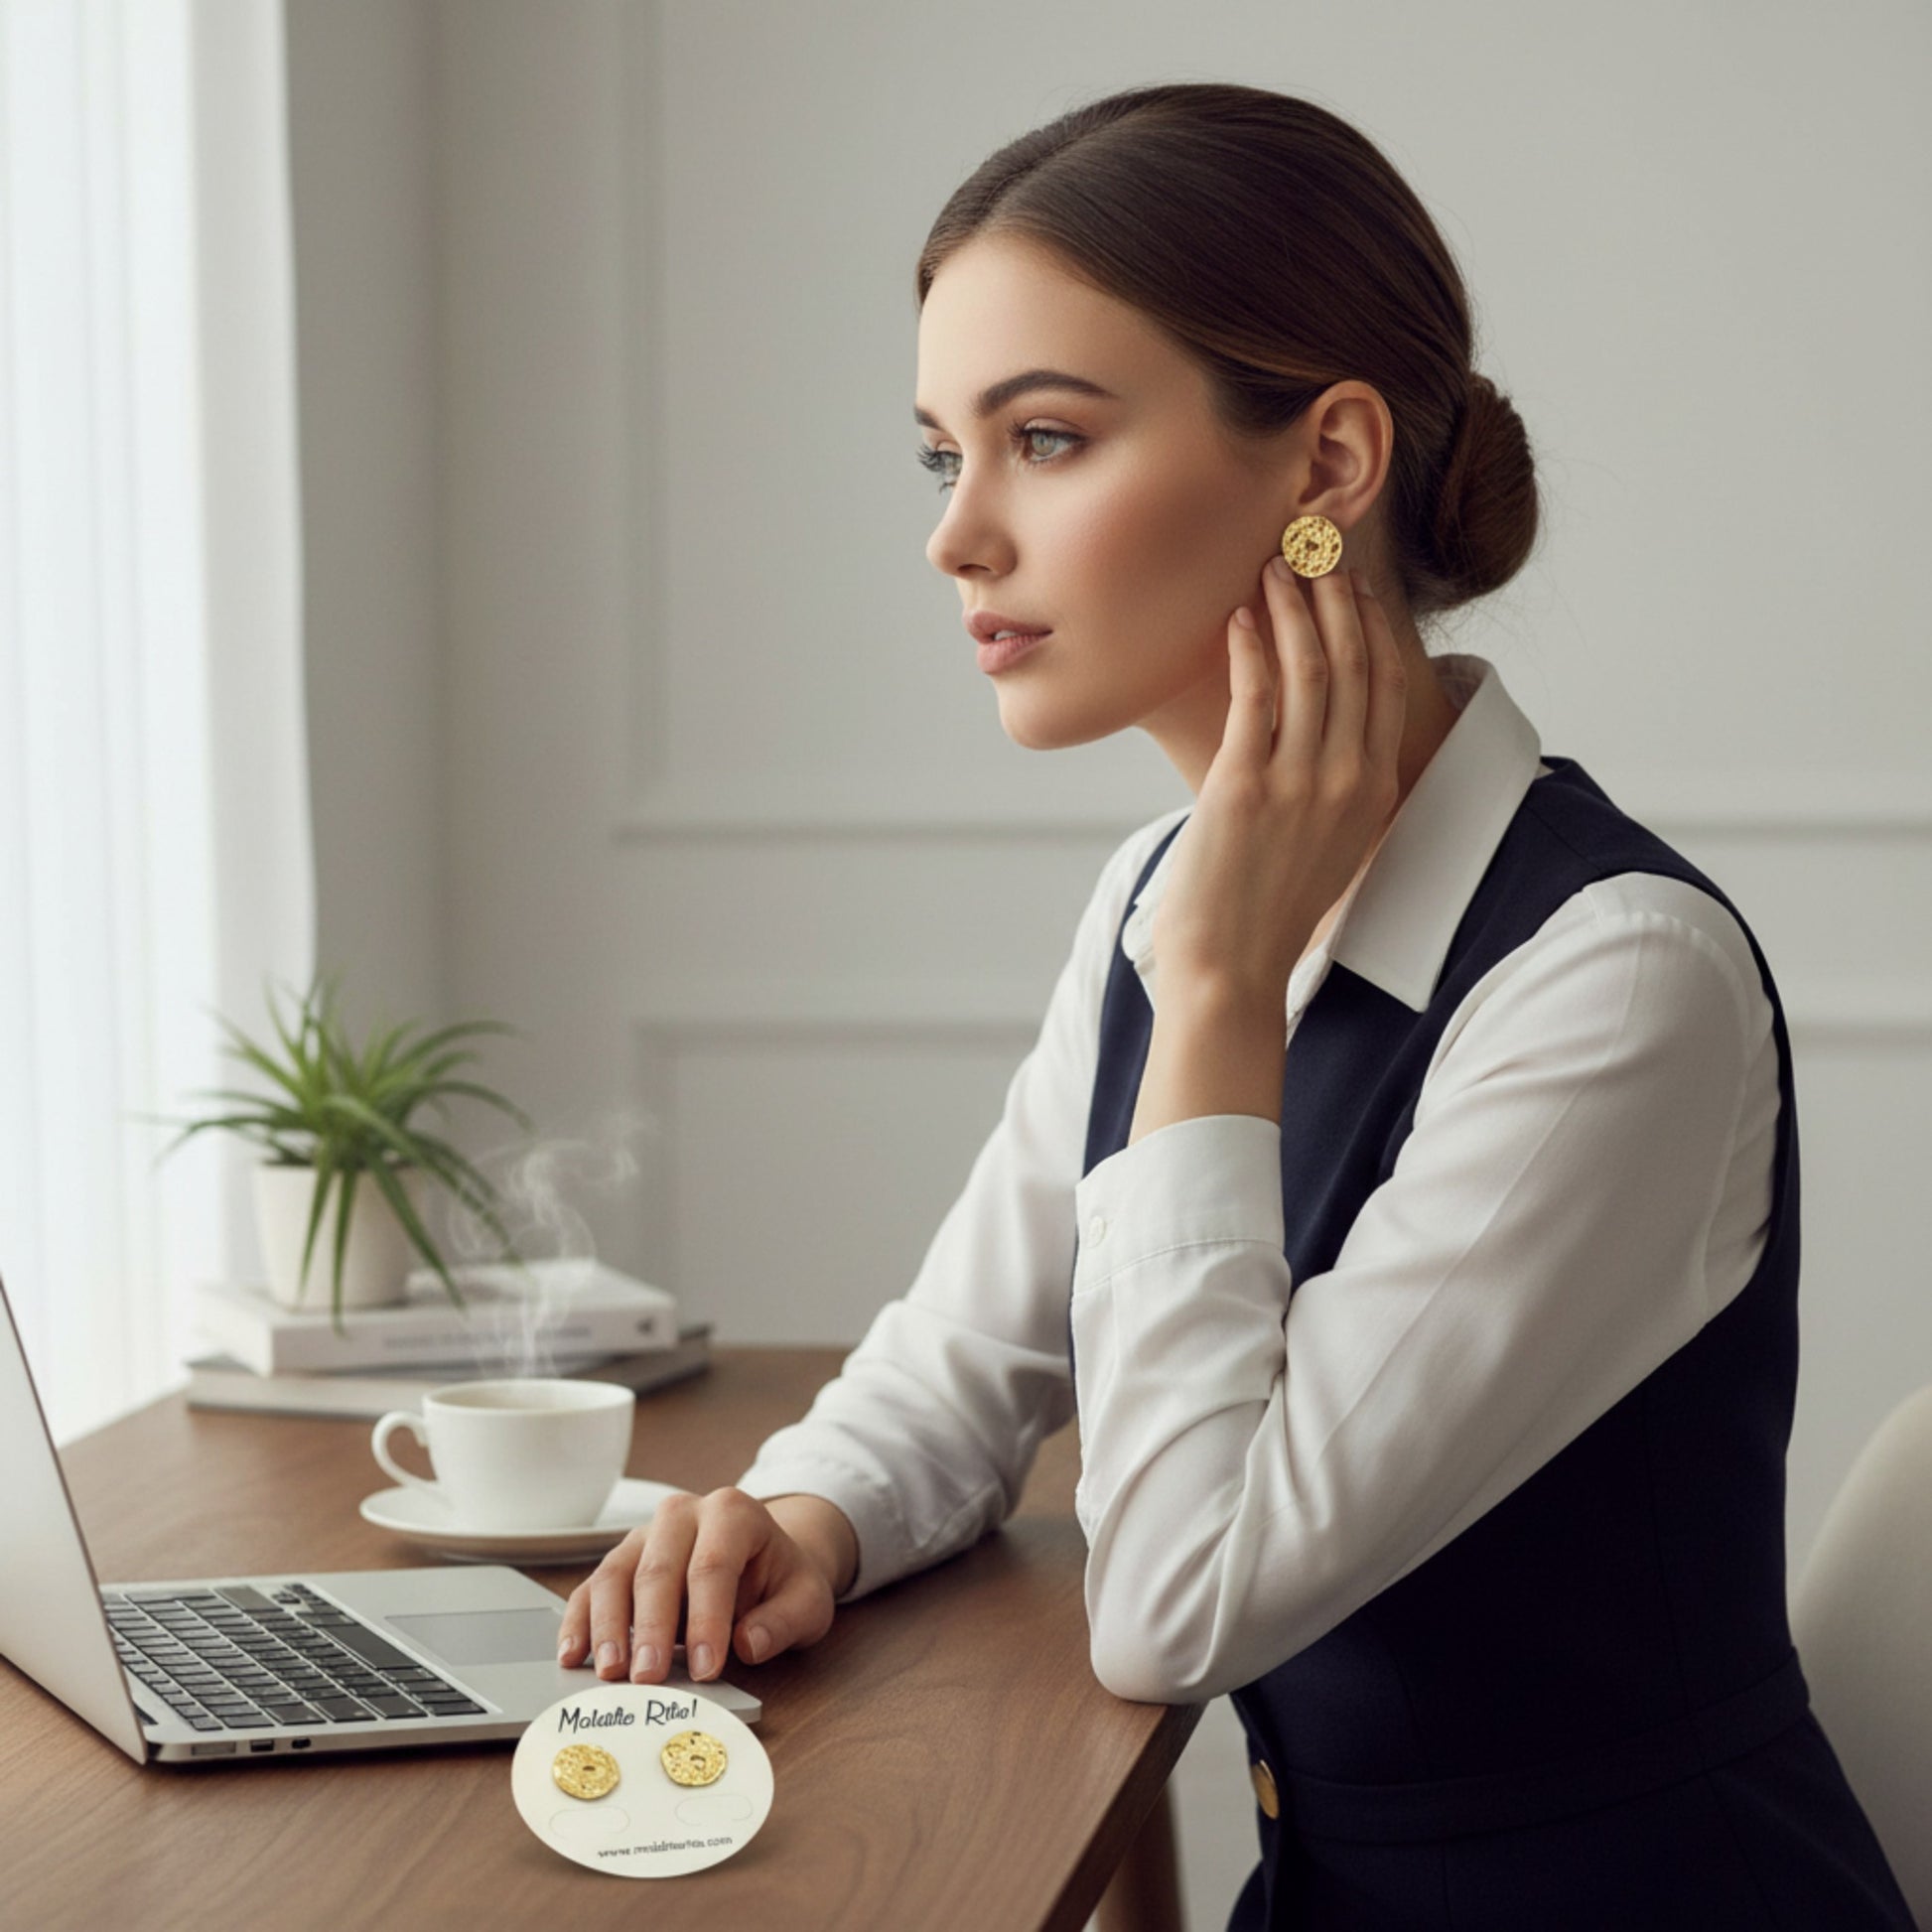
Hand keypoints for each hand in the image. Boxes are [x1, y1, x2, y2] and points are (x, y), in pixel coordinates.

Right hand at [556, 1487, 839, 1683]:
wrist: (764, 1562)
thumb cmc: (781, 1582)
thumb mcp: (806, 1601)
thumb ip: (783, 1621)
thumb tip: (747, 1643)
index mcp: (733, 1513)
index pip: (713, 1565)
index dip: (707, 1618)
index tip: (705, 1667)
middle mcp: (682, 1514)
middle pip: (658, 1568)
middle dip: (651, 1627)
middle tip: (648, 1678)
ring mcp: (644, 1536)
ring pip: (615, 1574)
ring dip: (608, 1626)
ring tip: (610, 1673)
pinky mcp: (619, 1562)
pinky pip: (591, 1588)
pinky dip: (579, 1622)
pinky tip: (573, 1655)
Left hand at [1151, 556, 1407, 1011]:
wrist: (1231, 968)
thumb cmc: (1266, 911)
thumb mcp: (1328, 848)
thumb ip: (1336, 792)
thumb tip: (1321, 743)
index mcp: (1375, 791)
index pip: (1385, 685)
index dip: (1370, 625)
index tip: (1352, 585)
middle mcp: (1349, 780)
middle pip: (1353, 663)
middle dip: (1333, 598)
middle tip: (1311, 554)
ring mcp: (1301, 782)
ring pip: (1308, 668)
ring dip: (1290, 608)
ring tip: (1271, 567)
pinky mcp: (1247, 786)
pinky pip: (1256, 696)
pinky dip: (1250, 648)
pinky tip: (1239, 617)